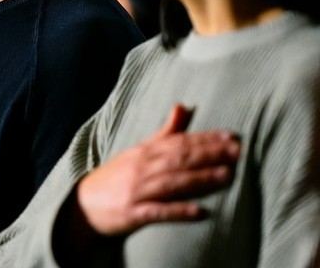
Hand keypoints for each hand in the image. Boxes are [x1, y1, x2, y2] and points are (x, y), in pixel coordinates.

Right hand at [76, 104, 239, 235]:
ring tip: (226, 176)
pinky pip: (158, 212)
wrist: (83, 205)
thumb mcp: (138, 150)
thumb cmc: (115, 177)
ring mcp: (137, 191)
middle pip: (178, 159)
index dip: (205, 139)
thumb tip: (183, 106)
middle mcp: (142, 168)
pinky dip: (178, 211)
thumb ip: (164, 131)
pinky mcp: (133, 213)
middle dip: (209, 154)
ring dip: (199, 179)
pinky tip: (199, 212)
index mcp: (144, 152)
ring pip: (172, 182)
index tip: (230, 137)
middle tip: (237, 152)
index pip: (178, 142)